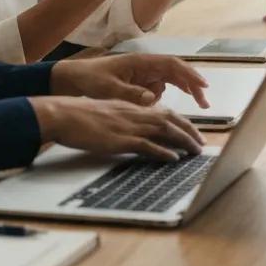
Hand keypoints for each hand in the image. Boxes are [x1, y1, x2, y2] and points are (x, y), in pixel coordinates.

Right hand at [32, 97, 204, 161]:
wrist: (63, 114)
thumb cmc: (79, 116)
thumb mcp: (106, 114)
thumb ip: (123, 119)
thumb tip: (134, 130)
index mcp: (131, 107)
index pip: (163, 112)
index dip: (180, 122)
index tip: (192, 131)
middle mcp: (134, 114)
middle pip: (170, 120)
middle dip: (189, 131)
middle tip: (201, 144)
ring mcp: (128, 126)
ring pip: (164, 131)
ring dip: (183, 141)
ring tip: (195, 151)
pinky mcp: (120, 139)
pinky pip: (147, 145)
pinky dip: (163, 152)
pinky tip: (173, 159)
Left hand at [50, 53, 210, 107]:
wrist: (74, 78)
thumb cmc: (90, 79)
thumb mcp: (108, 88)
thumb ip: (130, 94)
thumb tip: (152, 99)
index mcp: (140, 62)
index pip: (171, 64)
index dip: (189, 74)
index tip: (203, 85)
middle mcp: (145, 65)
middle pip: (176, 72)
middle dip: (192, 85)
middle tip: (205, 102)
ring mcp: (143, 73)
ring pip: (169, 81)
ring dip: (181, 91)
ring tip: (193, 105)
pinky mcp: (139, 81)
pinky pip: (158, 88)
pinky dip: (163, 96)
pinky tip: (156, 105)